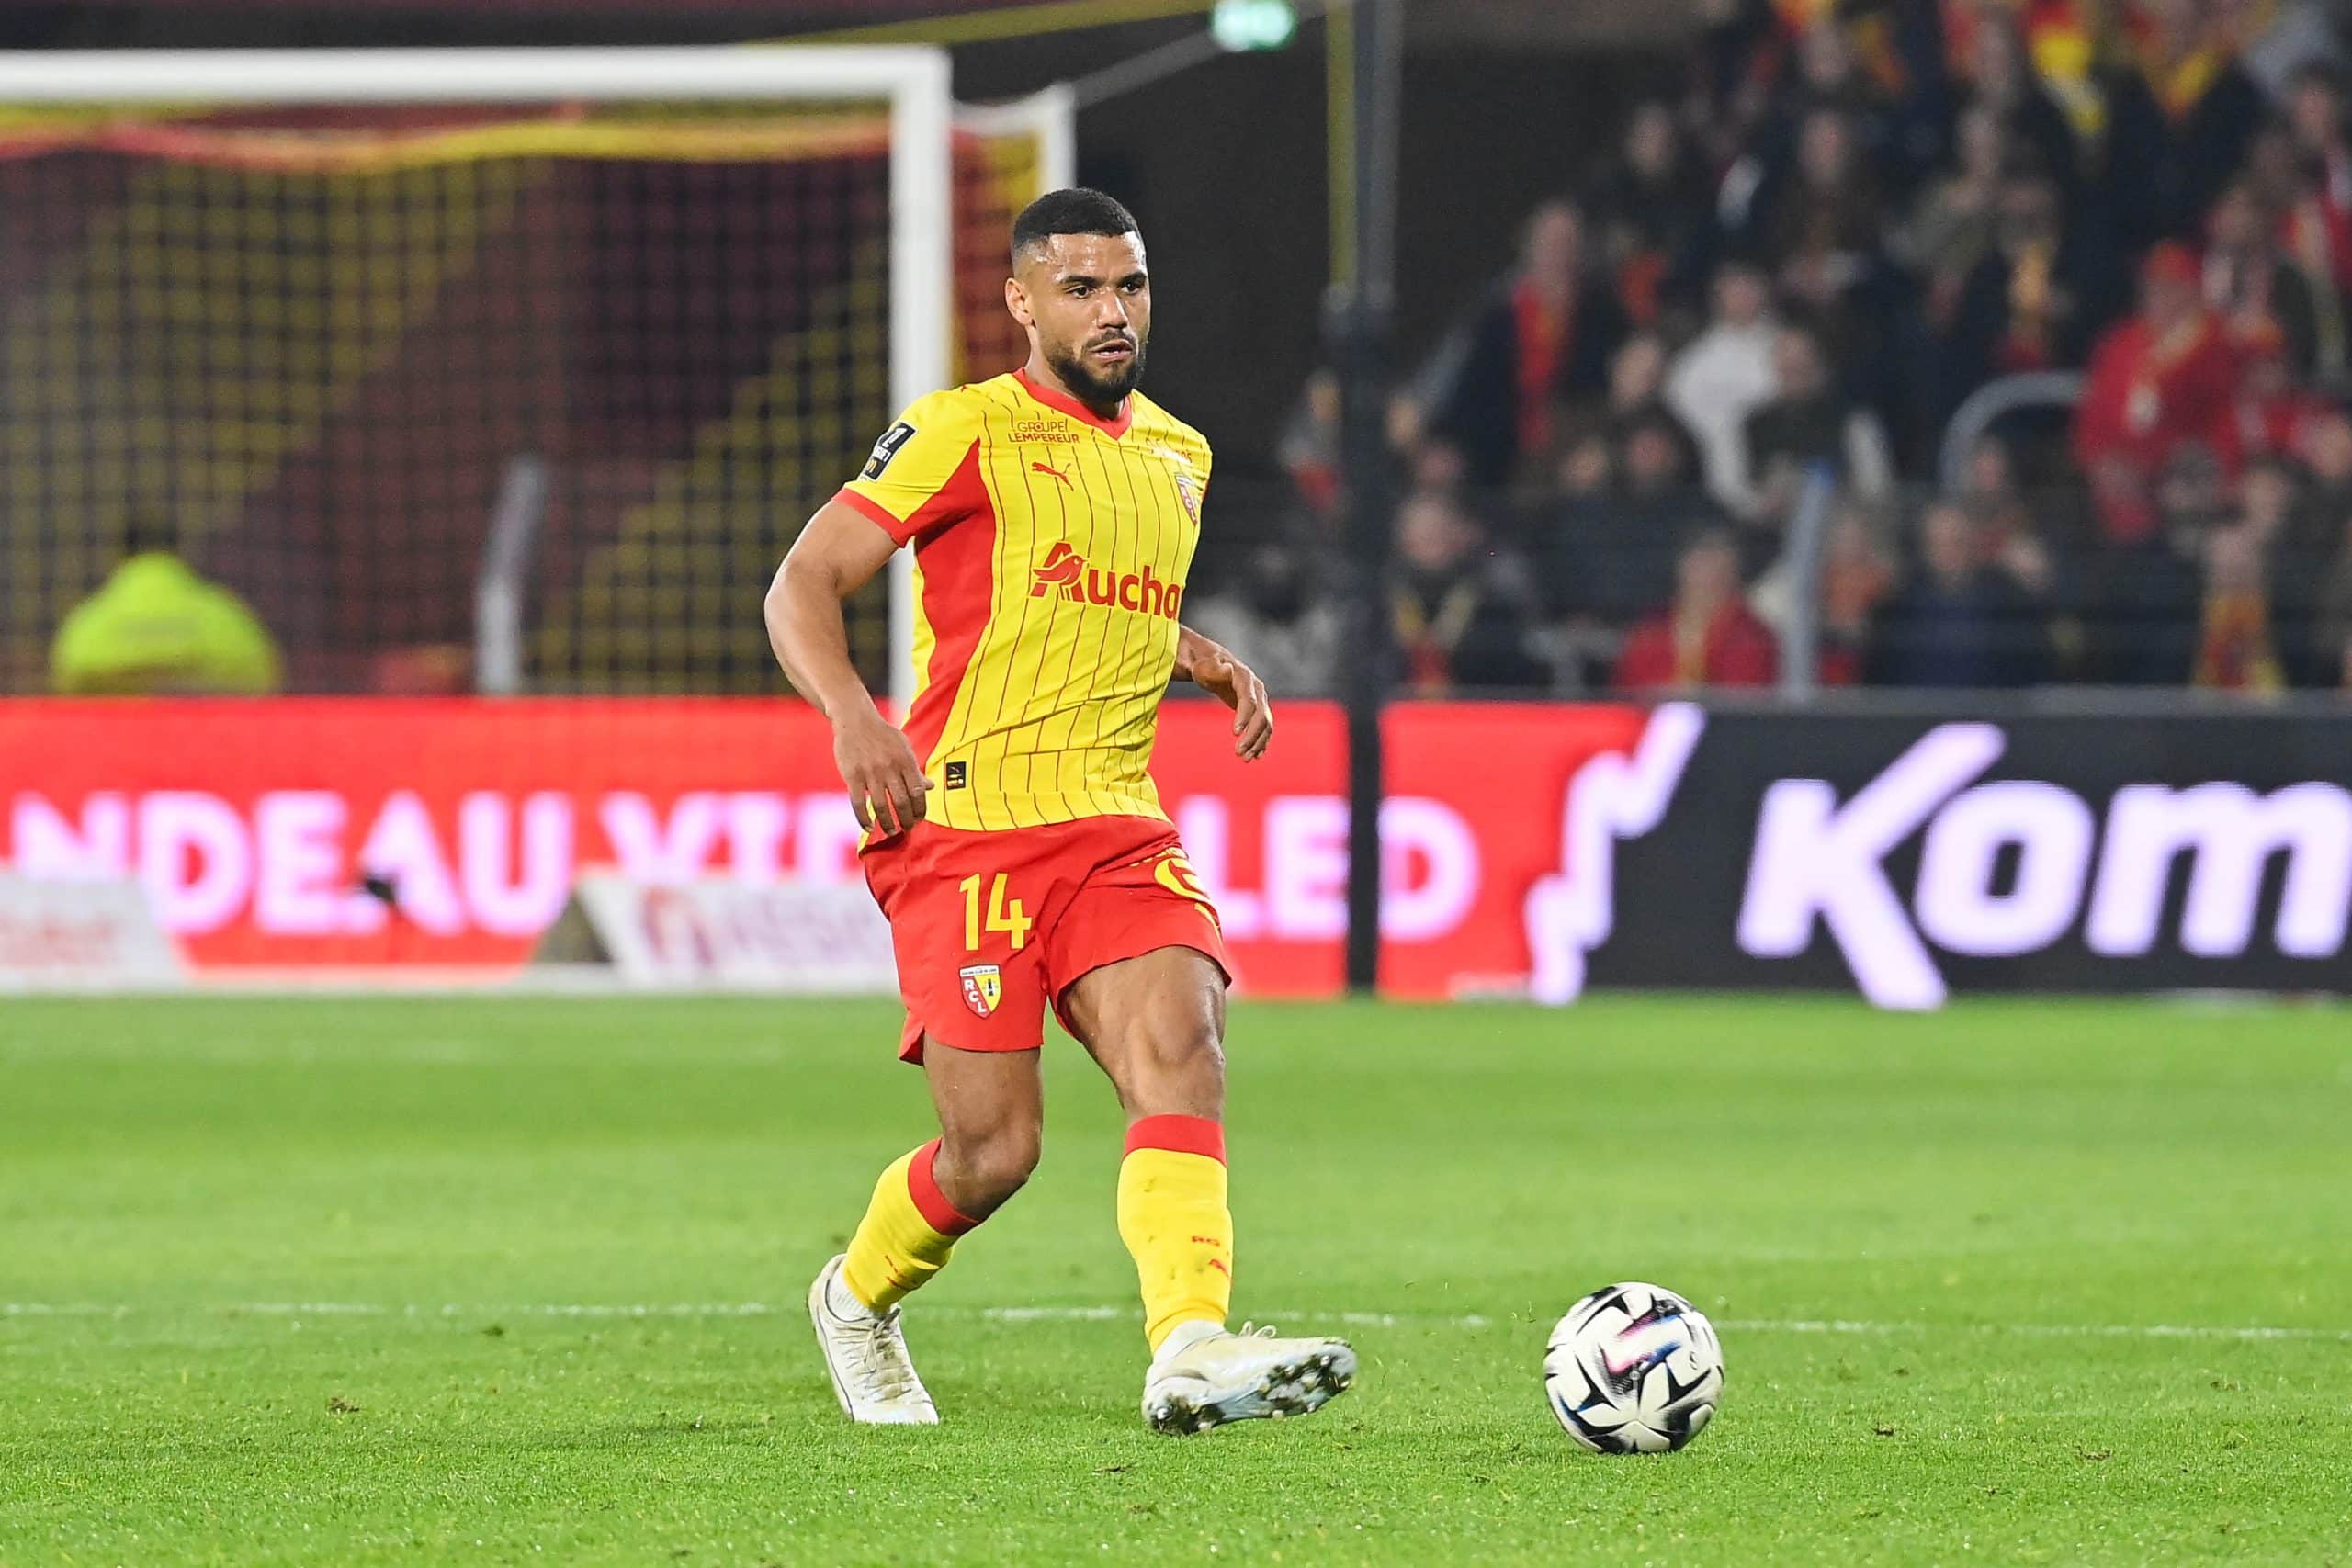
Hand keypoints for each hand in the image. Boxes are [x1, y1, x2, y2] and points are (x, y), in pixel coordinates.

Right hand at [832, 707, 931, 835]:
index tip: (919, 819)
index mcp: (905, 760)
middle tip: (907, 828)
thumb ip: (915, 769)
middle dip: (906, 821)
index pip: (917, 792)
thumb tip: (930, 787)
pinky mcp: (852, 776)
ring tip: (890, 832)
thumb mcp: (903, 747)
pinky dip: (864, 819)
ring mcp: (870, 772)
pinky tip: (868, 828)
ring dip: (887, 824)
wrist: (855, 720)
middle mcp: (889, 767)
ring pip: (881, 806)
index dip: (920, 810)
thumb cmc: (882, 735)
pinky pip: (858, 803)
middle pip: (901, 802)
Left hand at [1191, 647, 1272, 760]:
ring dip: (1257, 743)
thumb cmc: (1206, 666)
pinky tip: (1255, 756)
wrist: (1216, 664)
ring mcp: (1260, 700)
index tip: (1235, 733)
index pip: (1249, 700)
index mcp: (1245, 678)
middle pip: (1261, 715)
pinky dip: (1262, 742)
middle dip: (1252, 735)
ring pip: (1265, 724)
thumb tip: (1228, 668)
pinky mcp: (1258, 709)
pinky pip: (1265, 728)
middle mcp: (1257, 689)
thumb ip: (1215, 668)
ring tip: (1244, 758)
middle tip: (1238, 752)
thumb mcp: (1205, 666)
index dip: (1244, 716)